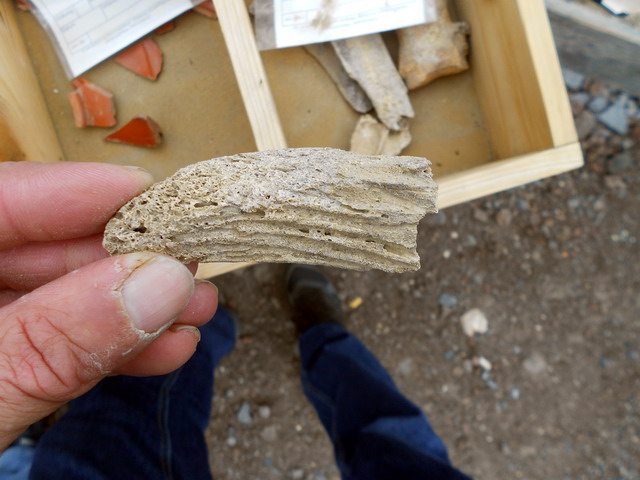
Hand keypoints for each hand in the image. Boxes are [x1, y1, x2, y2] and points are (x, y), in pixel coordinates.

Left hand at [0, 161, 217, 449]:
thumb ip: (50, 345)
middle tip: (184, 263)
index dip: (66, 193)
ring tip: (188, 313)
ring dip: (126, 310)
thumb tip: (157, 282)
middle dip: (115, 261)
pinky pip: (45, 349)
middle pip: (23, 250)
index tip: (145, 195)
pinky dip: (104, 352)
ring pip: (44, 302)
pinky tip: (157, 352)